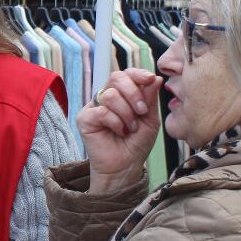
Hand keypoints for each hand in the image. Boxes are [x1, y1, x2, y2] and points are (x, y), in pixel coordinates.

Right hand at [78, 68, 162, 192]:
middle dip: (133, 93)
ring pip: (110, 95)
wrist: (126, 166)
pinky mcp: (84, 118)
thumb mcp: (150, 119)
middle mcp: (106, 97)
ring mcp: (94, 106)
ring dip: (126, 113)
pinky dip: (115, 122)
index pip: (127, 74)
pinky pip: (101, 111)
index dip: (138, 73)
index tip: (150, 79)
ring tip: (130, 128)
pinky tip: (119, 132)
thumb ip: (150, 99)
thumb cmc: (137, 144)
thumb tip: (156, 77)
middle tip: (141, 111)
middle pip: (116, 77)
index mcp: (122, 94)